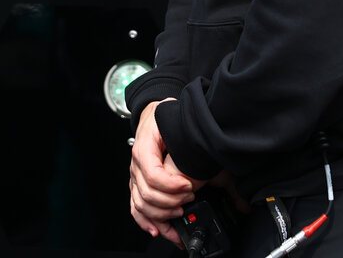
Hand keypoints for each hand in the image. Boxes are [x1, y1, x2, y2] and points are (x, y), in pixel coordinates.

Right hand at [129, 100, 195, 244]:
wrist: (152, 113)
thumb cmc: (163, 116)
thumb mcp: (175, 118)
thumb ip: (187, 134)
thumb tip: (208, 146)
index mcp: (144, 148)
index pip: (152, 175)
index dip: (171, 185)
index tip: (189, 187)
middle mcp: (136, 164)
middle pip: (147, 193)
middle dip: (171, 201)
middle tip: (189, 198)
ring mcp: (135, 176)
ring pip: (141, 204)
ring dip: (162, 213)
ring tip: (180, 211)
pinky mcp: (137, 184)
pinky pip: (136, 207)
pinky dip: (145, 220)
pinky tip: (158, 228)